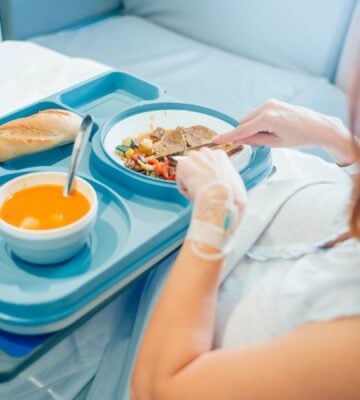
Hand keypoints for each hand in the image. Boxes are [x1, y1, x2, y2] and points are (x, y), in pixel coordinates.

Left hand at [176, 148, 246, 221]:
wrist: (220, 199)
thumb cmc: (231, 195)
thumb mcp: (236, 183)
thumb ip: (228, 179)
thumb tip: (227, 184)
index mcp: (220, 155)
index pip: (208, 163)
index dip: (208, 177)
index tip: (209, 186)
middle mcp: (207, 152)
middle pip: (197, 165)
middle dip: (197, 177)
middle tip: (202, 190)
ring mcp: (194, 156)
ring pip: (188, 173)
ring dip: (191, 184)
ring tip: (199, 194)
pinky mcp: (183, 165)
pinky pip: (181, 180)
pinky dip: (185, 190)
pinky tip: (193, 195)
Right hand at [213, 99, 355, 165]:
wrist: (319, 126)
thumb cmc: (300, 138)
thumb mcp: (276, 143)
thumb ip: (255, 140)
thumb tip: (240, 140)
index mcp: (267, 119)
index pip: (241, 130)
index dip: (228, 137)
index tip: (215, 140)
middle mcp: (266, 107)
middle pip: (243, 122)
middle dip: (243, 133)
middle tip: (255, 144)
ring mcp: (270, 103)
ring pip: (249, 118)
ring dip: (251, 128)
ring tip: (269, 136)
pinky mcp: (273, 102)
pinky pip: (257, 114)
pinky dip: (257, 122)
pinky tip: (270, 129)